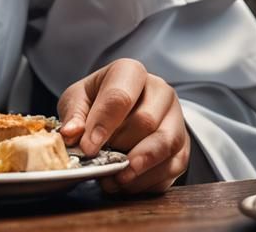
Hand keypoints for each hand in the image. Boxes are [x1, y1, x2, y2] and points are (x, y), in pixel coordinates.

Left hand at [58, 59, 189, 195]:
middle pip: (145, 121)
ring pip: (165, 145)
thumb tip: (71, 133)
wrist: (124, 110)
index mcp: (130, 72)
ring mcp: (176, 118)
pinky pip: (173, 166)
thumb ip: (74, 114)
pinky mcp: (184, 145)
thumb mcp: (78, 99)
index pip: (120, 96)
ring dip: (138, 168)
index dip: (103, 124)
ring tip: (115, 179)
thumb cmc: (98, 101)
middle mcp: (160, 90)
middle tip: (100, 162)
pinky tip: (128, 183)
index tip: (88, 148)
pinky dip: (149, 180)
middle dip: (120, 146)